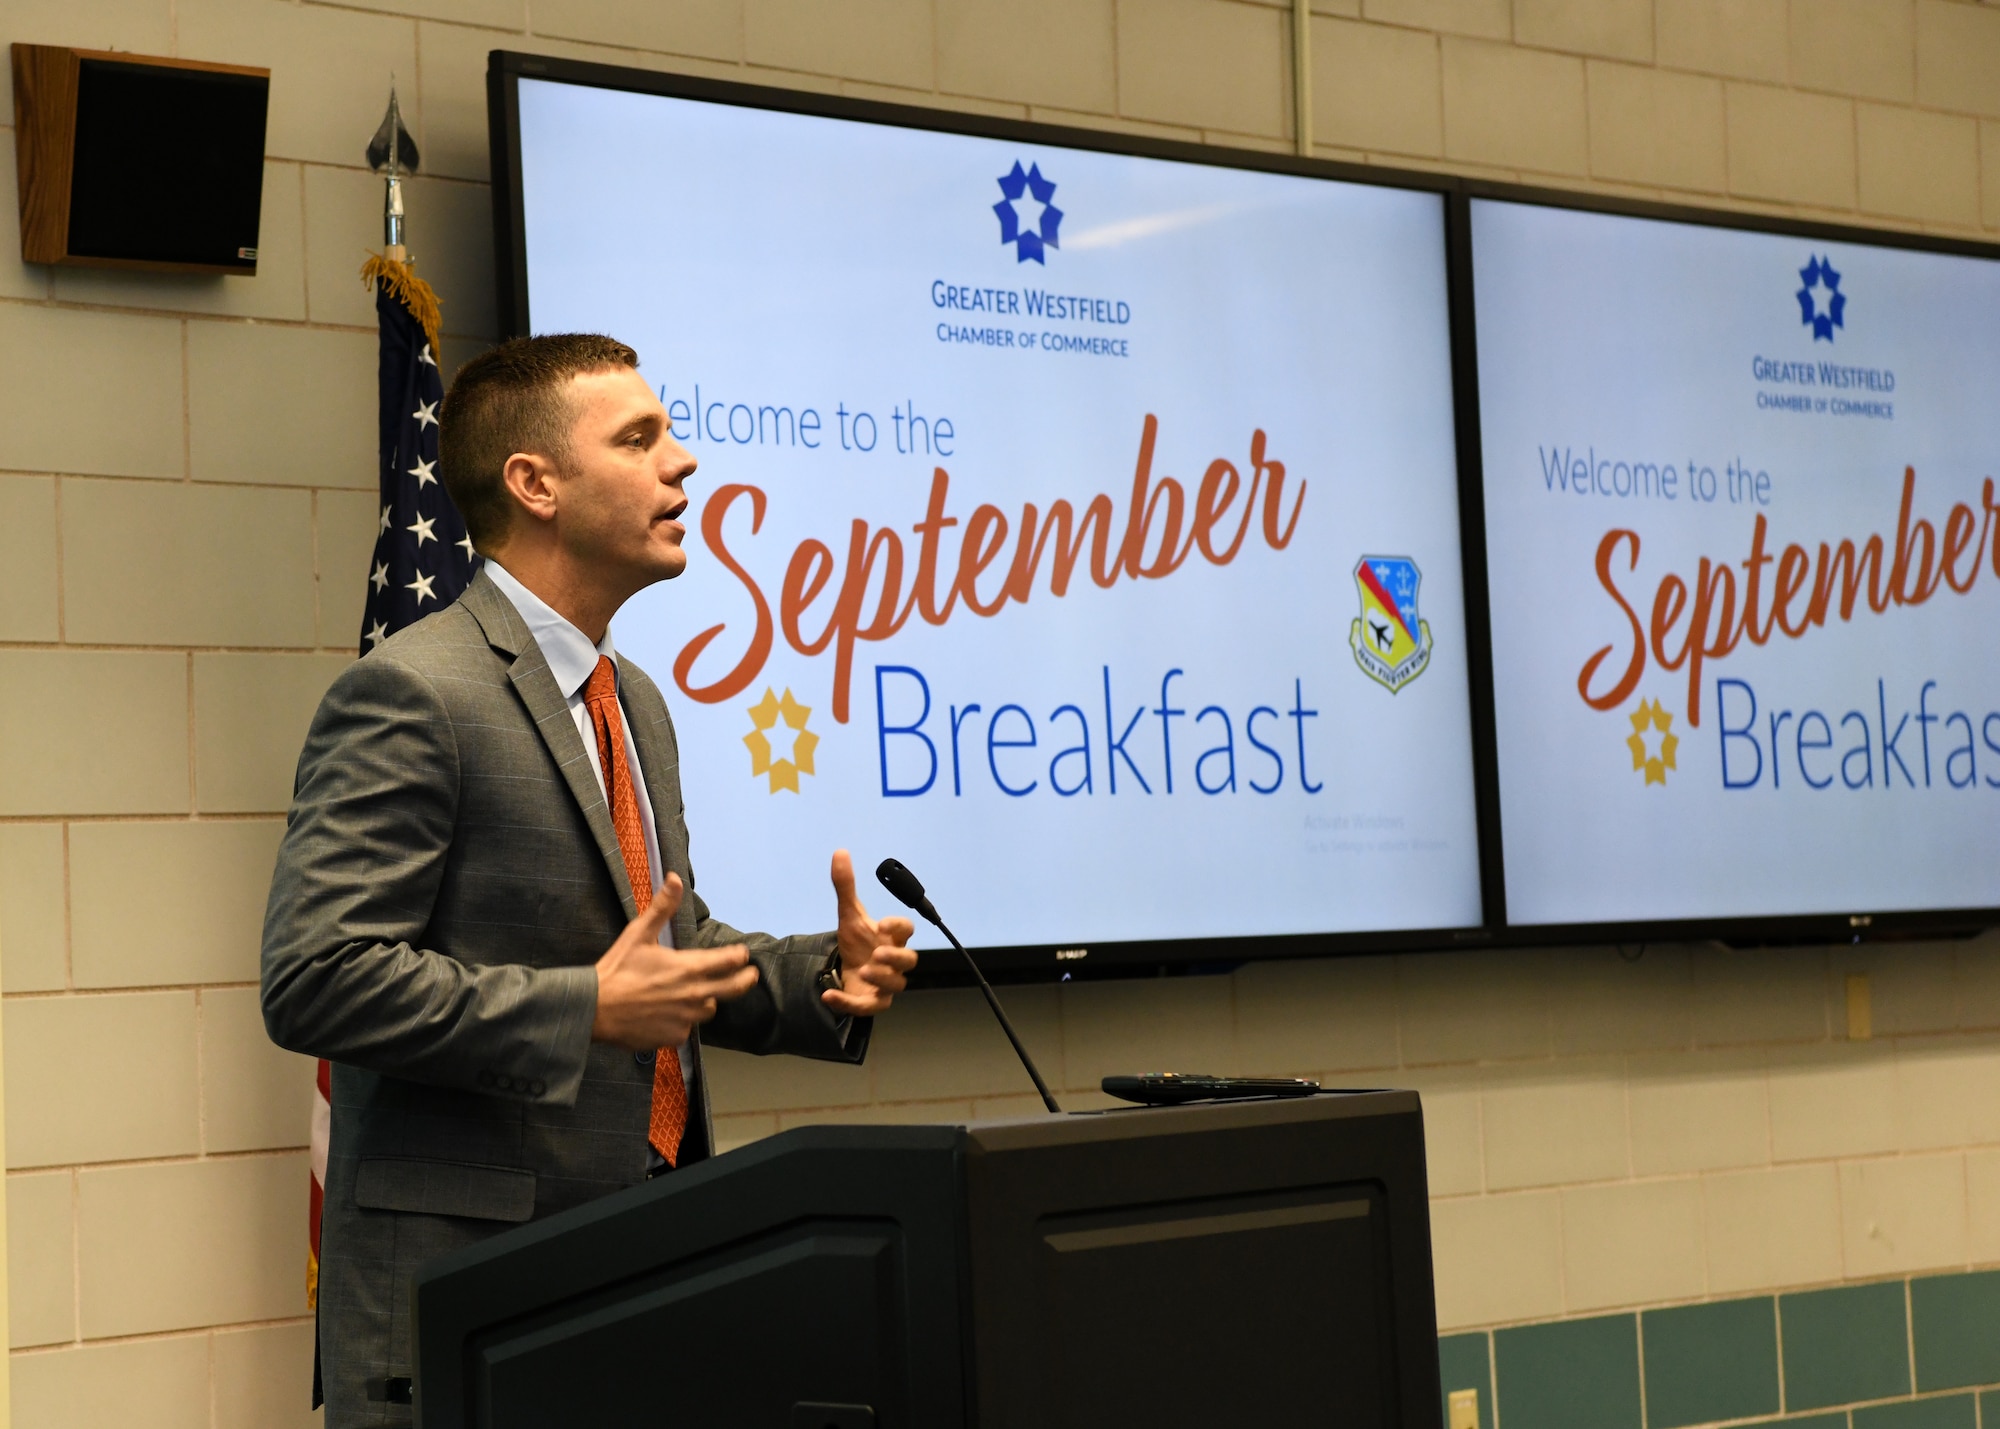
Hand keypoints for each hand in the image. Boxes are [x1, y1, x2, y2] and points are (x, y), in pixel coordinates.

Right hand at [590, 872, 758, 1050]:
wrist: (595, 1008)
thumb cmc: (617, 969)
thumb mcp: (639, 933)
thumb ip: (662, 907)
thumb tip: (675, 878)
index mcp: (688, 967)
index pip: (728, 961)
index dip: (738, 956)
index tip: (743, 954)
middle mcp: (693, 994)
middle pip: (733, 988)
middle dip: (745, 979)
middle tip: (751, 975)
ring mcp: (686, 1018)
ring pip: (708, 1009)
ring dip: (706, 1000)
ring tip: (695, 993)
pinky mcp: (674, 1036)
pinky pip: (687, 1027)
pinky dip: (682, 1019)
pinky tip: (667, 1013)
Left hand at [826, 849, 916, 1016]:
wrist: (848, 969)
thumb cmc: (857, 941)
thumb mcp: (849, 914)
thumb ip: (845, 886)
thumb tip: (839, 852)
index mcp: (891, 936)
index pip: (907, 928)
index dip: (899, 925)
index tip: (884, 923)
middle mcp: (893, 960)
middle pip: (910, 960)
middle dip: (896, 957)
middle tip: (877, 953)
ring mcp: (885, 983)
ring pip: (896, 984)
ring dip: (882, 978)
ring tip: (863, 970)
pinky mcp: (872, 1001)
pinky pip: (868, 1007)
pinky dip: (849, 1003)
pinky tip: (828, 995)